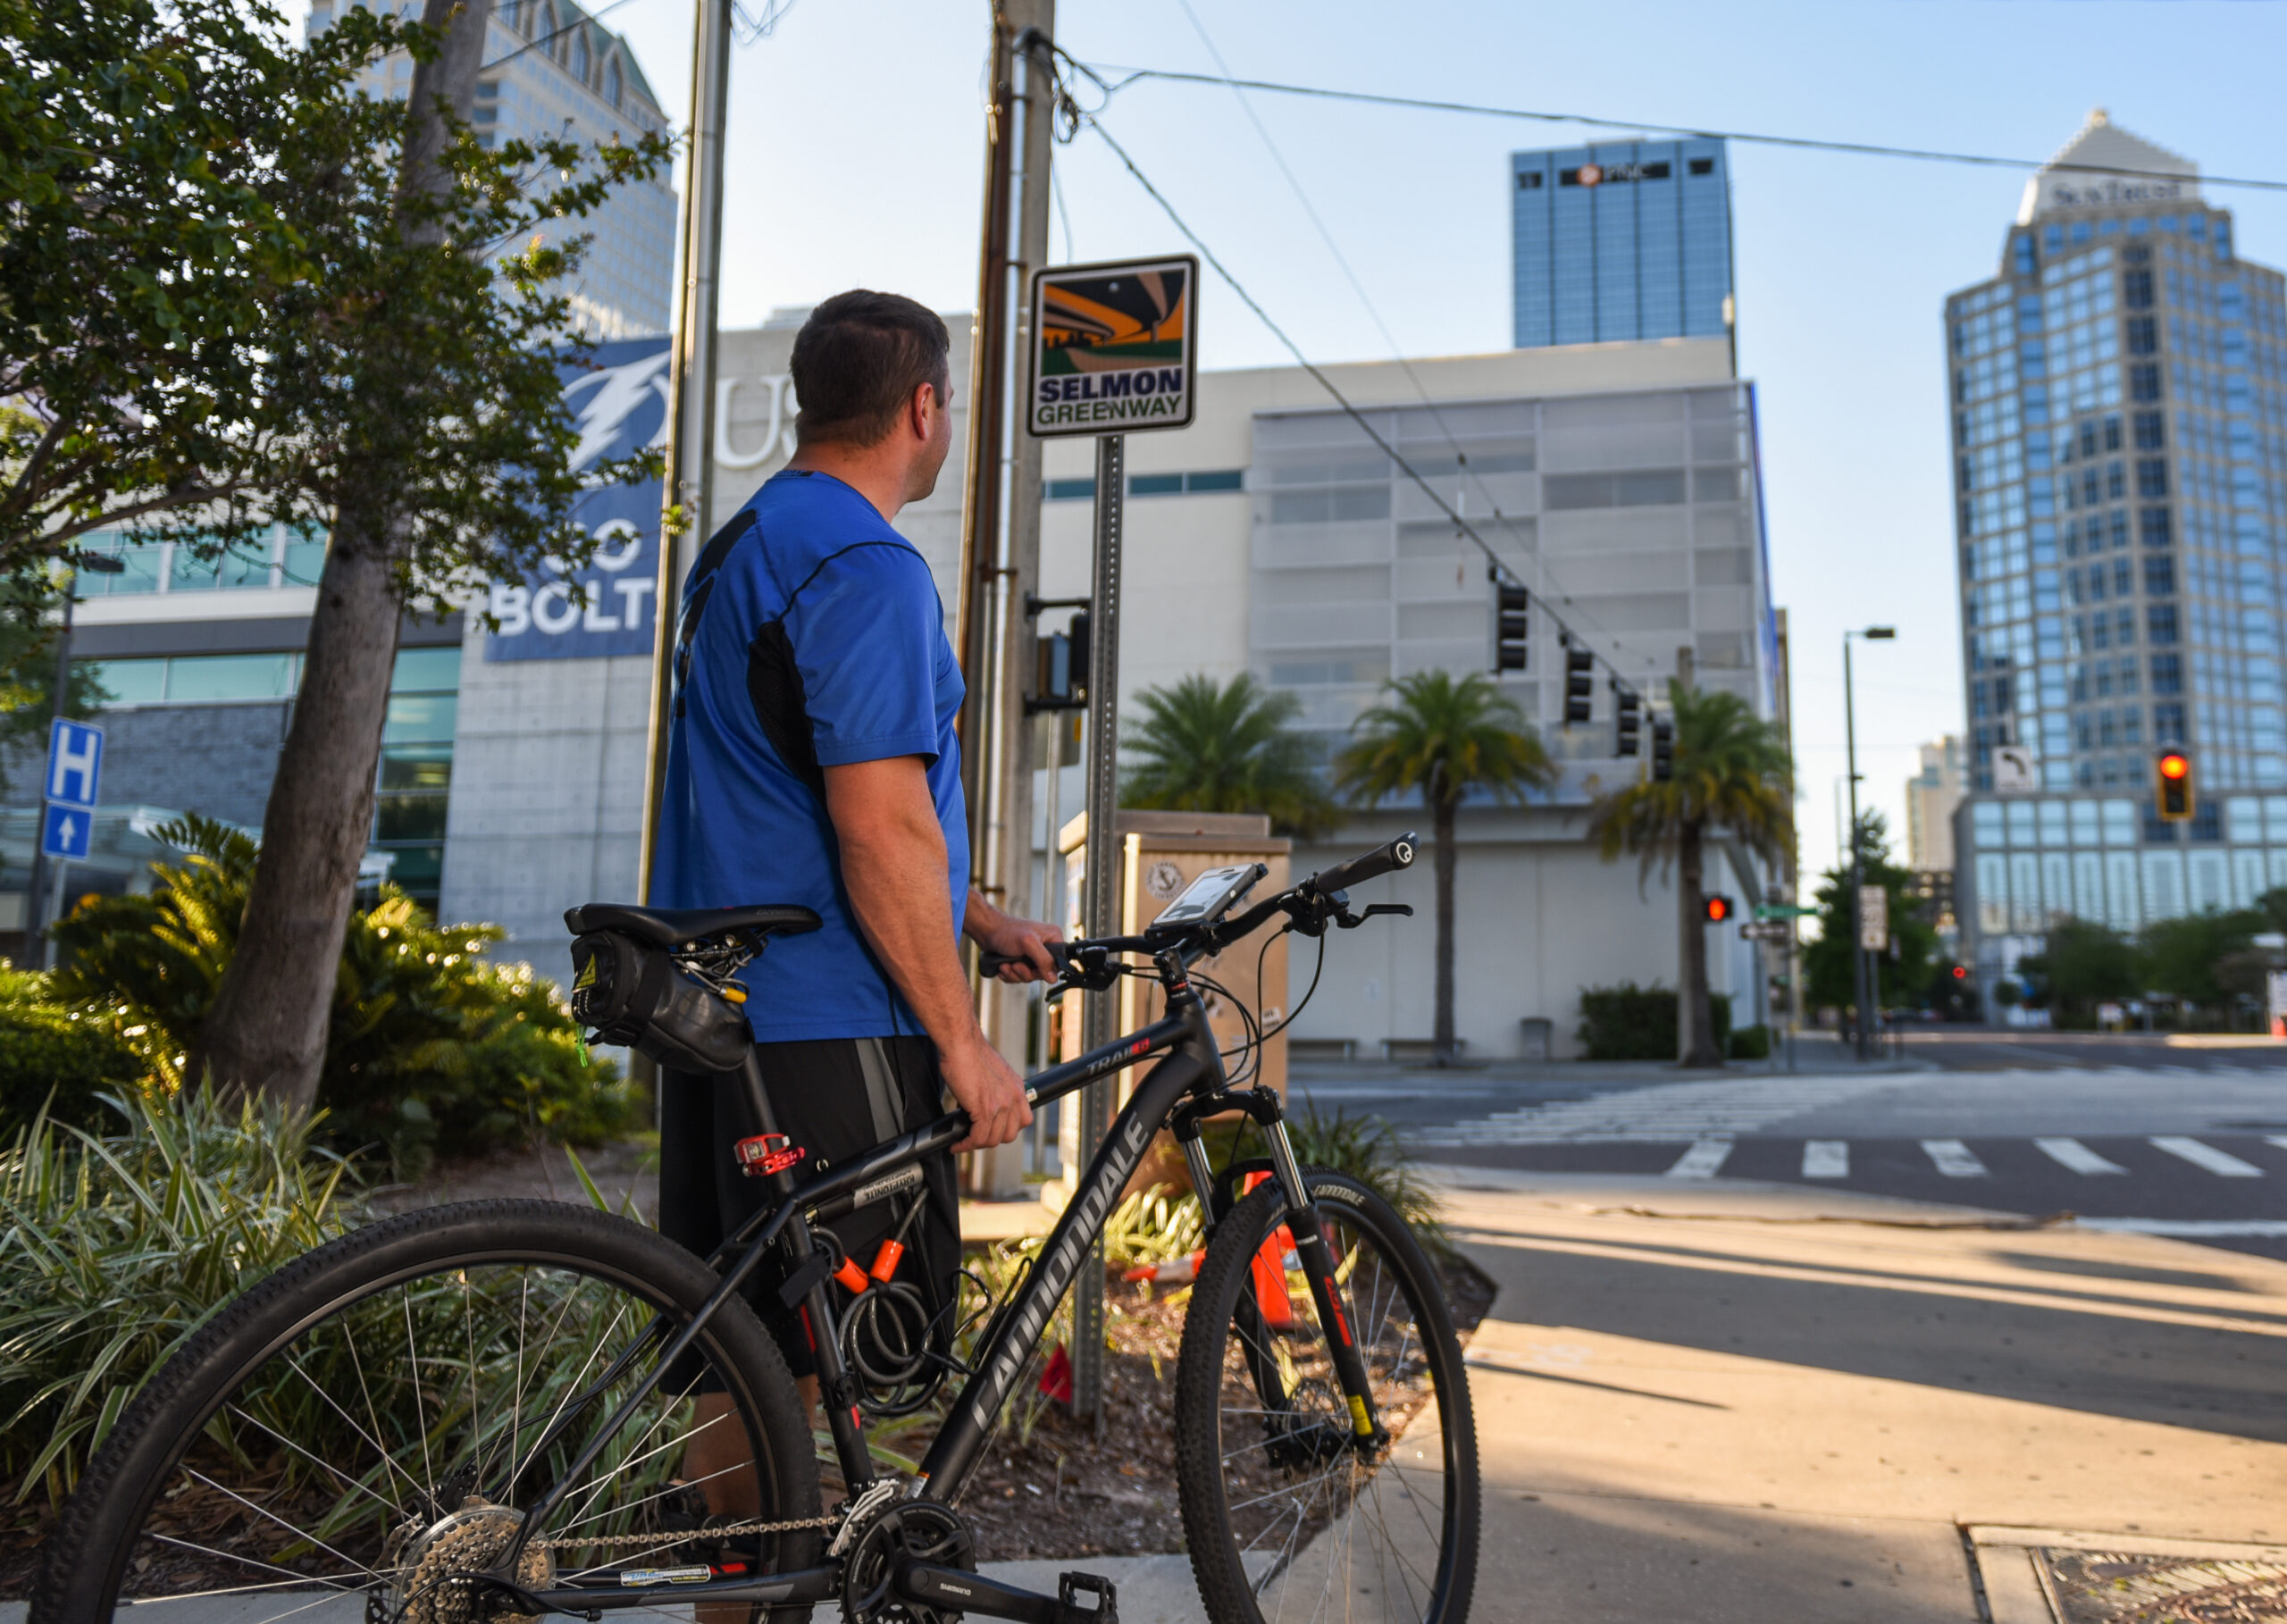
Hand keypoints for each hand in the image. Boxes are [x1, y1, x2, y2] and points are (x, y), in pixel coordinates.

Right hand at [942, 1033, 1032, 1151]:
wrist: (961, 1043)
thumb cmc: (970, 1052)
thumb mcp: (994, 1072)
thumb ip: (996, 1089)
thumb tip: (984, 1103)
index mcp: (1017, 1088)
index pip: (1023, 1120)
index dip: (1006, 1129)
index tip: (992, 1130)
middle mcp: (1013, 1097)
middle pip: (1009, 1135)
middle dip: (991, 1139)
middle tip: (975, 1137)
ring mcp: (1001, 1105)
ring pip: (992, 1140)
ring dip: (976, 1144)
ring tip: (963, 1142)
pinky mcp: (984, 1110)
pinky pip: (978, 1137)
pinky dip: (966, 1145)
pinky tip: (957, 1143)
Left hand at [968, 904, 1063, 982]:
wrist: (986, 931)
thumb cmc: (1006, 931)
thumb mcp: (1028, 944)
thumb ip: (1043, 960)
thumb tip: (1053, 977)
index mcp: (1052, 938)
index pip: (1059, 963)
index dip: (1046, 970)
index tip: (1033, 967)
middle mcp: (1044, 947)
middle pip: (1043, 973)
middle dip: (1025, 972)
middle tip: (1015, 965)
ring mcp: (1032, 955)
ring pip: (1029, 977)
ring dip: (1015, 974)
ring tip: (1006, 964)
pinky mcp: (1021, 962)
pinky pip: (1019, 977)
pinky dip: (1009, 974)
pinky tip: (1003, 966)